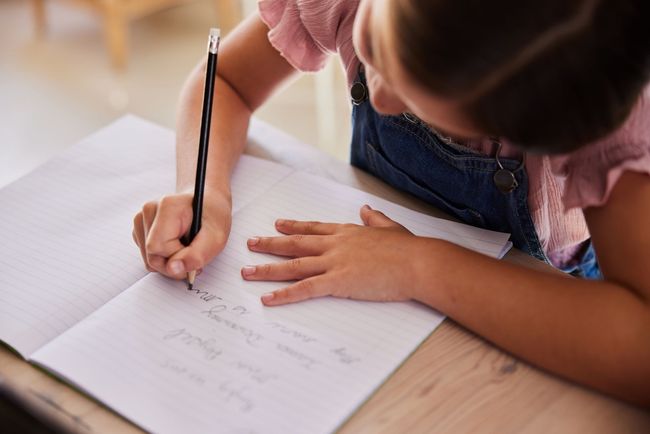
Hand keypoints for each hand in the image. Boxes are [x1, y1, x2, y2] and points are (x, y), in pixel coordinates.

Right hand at [132, 189, 231, 278]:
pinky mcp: (141, 228)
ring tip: (188, 247)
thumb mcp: (215, 237)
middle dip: (174, 264)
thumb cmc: (213, 217)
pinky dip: (165, 257)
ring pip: (150, 259)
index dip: (178, 257)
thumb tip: (172, 269)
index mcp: (167, 206)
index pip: (158, 248)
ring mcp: (142, 218)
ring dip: (170, 261)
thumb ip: (196, 255)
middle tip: (193, 255)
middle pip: (151, 256)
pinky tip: (178, 245)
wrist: (207, 203)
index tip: (195, 253)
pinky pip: (149, 255)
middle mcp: (150, 210)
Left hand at [241, 205, 421, 304]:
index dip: (293, 227)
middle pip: (296, 244)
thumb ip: (374, 218)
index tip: (278, 224)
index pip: (313, 229)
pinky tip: (268, 299)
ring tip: (247, 271)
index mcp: (347, 233)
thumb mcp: (389, 227)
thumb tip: (366, 209)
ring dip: (267, 268)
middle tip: (251, 244)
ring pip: (293, 265)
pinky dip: (284, 294)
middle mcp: (335, 245)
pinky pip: (305, 289)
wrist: (418, 263)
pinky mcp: (338, 282)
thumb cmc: (408, 249)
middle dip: (271, 244)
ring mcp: (334, 262)